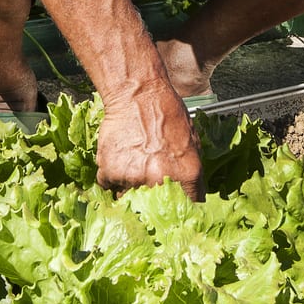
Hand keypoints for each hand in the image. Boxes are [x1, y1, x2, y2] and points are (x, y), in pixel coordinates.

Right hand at [96, 87, 204, 201]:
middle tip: (150, 185)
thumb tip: (194, 195)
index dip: (183, 210)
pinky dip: (113, 177)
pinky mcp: (110, 172)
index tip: (176, 209)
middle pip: (156, 210)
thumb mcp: (193, 141)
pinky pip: (110, 186)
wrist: (137, 94)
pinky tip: (120, 159)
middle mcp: (160, 180)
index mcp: (187, 174)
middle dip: (153, 203)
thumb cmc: (167, 112)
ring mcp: (133, 178)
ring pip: (130, 199)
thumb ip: (194, 174)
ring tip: (134, 166)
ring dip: (131, 190)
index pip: (190, 208)